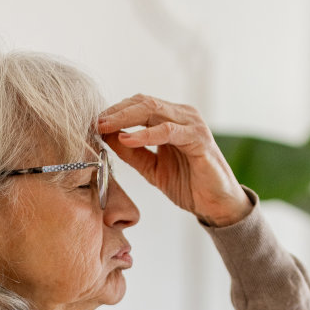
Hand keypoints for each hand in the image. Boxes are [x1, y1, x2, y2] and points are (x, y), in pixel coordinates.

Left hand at [97, 95, 253, 226]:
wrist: (216, 206)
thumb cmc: (188, 185)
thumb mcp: (151, 168)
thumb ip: (132, 153)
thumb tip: (106, 137)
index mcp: (171, 119)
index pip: (138, 104)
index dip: (115, 112)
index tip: (93, 123)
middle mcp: (182, 116)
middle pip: (143, 103)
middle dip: (116, 112)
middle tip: (95, 122)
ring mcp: (192, 125)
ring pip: (153, 111)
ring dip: (125, 118)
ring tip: (105, 127)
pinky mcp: (199, 139)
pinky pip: (168, 132)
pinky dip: (146, 135)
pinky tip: (128, 140)